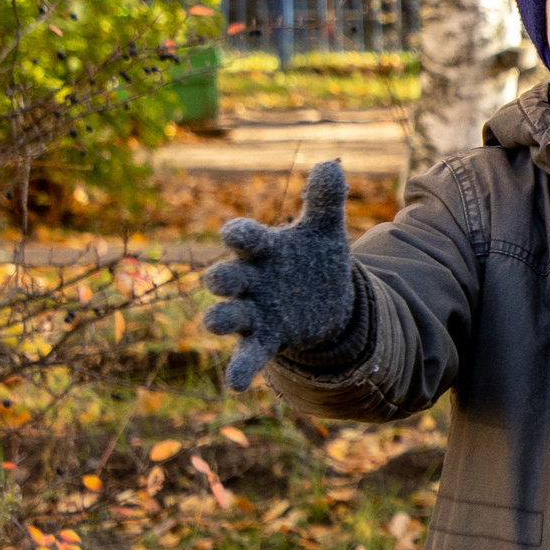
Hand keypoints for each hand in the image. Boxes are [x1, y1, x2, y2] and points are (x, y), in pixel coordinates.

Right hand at [202, 158, 358, 391]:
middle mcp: (249, 280)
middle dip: (221, 279)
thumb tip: (332, 164)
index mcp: (262, 249)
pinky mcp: (266, 338)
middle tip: (221, 279)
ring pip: (226, 315)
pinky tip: (233, 385)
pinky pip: (248, 354)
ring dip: (220, 318)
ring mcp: (253, 311)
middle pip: (224, 278)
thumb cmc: (314, 257)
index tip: (235, 234)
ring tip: (216, 322)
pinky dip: (240, 368)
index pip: (242, 237)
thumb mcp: (325, 230)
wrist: (326, 297)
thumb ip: (325, 200)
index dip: (238, 235)